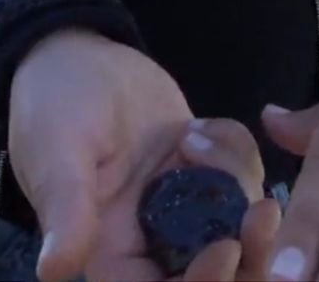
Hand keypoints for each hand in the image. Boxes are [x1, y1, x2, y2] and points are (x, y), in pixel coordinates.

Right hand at [9, 30, 277, 280]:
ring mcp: (186, 199)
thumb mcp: (57, 154)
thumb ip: (67, 210)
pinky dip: (238, 150)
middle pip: (219, 268)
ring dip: (241, 185)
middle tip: (264, 213)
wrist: (82, 57)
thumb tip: (55, 270)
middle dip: (250, 252)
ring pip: (239, 219)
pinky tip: (203, 123)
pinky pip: (243, 173)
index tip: (225, 248)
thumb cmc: (56, 105)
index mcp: (113, 250)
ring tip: (199, 137)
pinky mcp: (205, 167)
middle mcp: (155, 234)